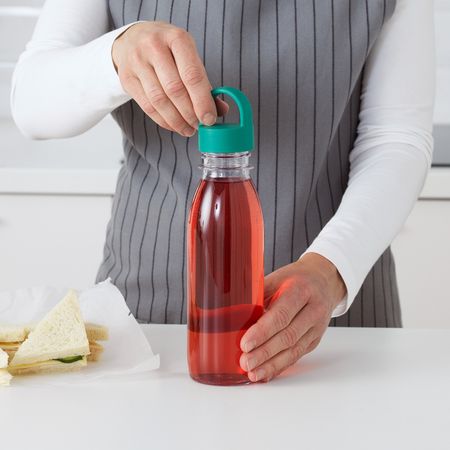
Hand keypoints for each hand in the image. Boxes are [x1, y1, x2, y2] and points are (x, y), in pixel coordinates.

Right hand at [112, 21, 227, 135]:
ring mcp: (137, 61)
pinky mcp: (127, 78)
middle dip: (190, 113)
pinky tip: (174, 125)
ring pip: (159, 100)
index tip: (209, 119)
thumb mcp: (189, 56)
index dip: (202, 101)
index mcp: (177, 38)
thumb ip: (204, 83)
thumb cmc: (168, 50)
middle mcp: (154, 47)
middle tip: (199, 125)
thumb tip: (221, 110)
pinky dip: (163, 121)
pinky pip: (147, 106)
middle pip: (175, 89)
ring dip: (177, 120)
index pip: (192, 75)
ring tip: (188, 129)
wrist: (133, 39)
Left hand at [239, 253, 346, 381]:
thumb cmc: (295, 279)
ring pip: (294, 350)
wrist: (323, 281)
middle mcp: (313, 310)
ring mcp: (316, 327)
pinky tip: (266, 372)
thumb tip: (232, 313)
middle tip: (245, 362)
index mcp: (301, 290)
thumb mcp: (276, 278)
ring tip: (253, 372)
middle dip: (264, 352)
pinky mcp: (315, 340)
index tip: (245, 344)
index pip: (282, 315)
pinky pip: (297, 355)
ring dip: (272, 364)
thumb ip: (258, 295)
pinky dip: (280, 366)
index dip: (263, 332)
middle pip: (288, 336)